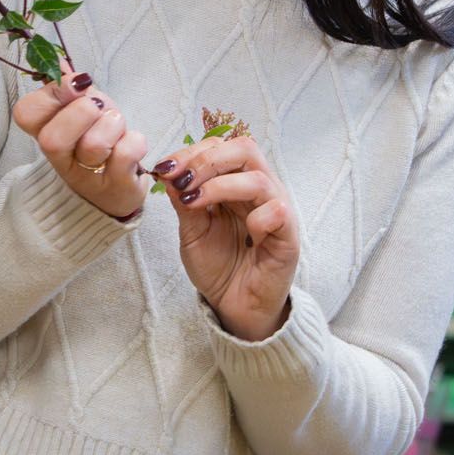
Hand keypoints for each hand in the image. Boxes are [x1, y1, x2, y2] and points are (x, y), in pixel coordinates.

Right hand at [14, 73, 148, 221]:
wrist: (116, 185)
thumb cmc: (95, 138)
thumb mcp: (80, 108)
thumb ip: (70, 89)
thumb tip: (62, 66)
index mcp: (44, 133)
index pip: (25, 113)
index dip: (51, 94)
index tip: (76, 86)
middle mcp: (60, 160)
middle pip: (52, 139)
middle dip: (83, 112)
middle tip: (98, 109)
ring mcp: (87, 177)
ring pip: (93, 146)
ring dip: (113, 124)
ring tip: (116, 127)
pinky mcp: (116, 187)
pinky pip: (125, 155)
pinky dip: (135, 141)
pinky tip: (130, 145)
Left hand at [153, 129, 297, 342]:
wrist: (234, 306)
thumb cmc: (218, 267)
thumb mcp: (192, 231)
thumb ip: (184, 201)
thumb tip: (168, 171)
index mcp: (236, 183)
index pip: (221, 148)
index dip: (192, 152)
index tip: (165, 168)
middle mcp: (260, 190)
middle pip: (245, 149)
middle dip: (207, 160)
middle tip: (182, 179)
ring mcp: (277, 210)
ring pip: (257, 179)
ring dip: (220, 185)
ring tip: (195, 202)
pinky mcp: (288, 236)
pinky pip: (276, 212)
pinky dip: (254, 218)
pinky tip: (244, 236)